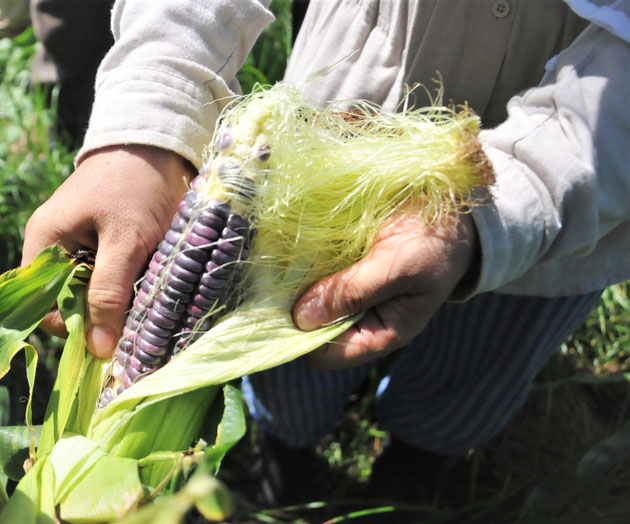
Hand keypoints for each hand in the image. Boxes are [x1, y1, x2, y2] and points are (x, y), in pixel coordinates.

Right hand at [22, 145, 193, 357]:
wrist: (159, 144)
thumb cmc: (137, 186)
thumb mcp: (125, 241)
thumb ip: (109, 292)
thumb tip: (98, 349)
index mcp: (46, 242)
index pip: (47, 306)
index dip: (78, 326)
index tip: (114, 334)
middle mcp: (57, 245)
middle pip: (72, 300)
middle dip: (105, 313)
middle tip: (139, 315)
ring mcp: (81, 241)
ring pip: (96, 289)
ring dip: (122, 298)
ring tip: (148, 294)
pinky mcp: (106, 239)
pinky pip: (113, 273)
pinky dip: (131, 281)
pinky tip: (151, 280)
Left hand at [292, 211, 478, 369]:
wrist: (451, 216)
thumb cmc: (434, 247)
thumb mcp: (399, 269)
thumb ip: (355, 292)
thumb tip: (302, 318)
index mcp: (380, 333)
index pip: (328, 355)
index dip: (305, 339)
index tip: (288, 309)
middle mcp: (360, 318)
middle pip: (311, 330)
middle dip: (295, 309)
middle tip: (282, 280)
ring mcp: (350, 294)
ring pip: (307, 302)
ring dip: (295, 285)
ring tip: (287, 263)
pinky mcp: (343, 270)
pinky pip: (312, 276)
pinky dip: (301, 266)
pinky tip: (297, 249)